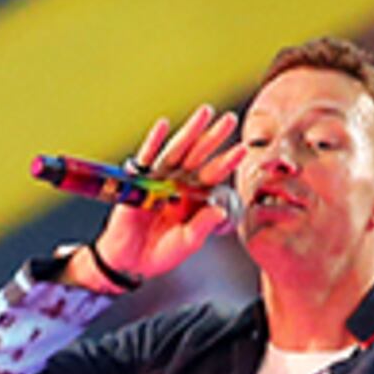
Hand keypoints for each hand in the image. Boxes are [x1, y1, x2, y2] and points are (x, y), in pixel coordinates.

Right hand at [87, 99, 243, 288]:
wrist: (130, 261)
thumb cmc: (160, 252)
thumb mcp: (187, 242)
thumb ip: (202, 226)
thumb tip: (219, 210)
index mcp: (194, 196)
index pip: (214, 175)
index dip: (227, 161)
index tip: (243, 148)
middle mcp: (179, 183)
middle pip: (199, 155)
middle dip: (214, 137)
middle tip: (230, 119)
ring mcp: (159, 180)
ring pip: (177, 151)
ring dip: (191, 131)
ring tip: (205, 112)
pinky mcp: (138, 181)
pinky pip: (147, 158)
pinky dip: (154, 141)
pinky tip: (164, 125)